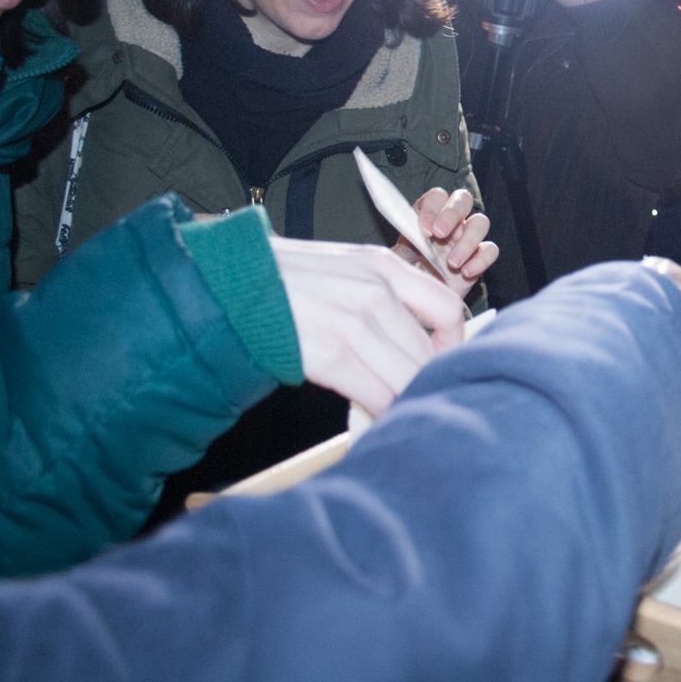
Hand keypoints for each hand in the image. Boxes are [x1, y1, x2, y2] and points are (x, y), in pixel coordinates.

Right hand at [270, 237, 465, 415]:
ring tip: (397, 409)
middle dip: (427, 380)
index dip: (453, 344)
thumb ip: (383, 293)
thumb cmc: (284, 278)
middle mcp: (376, 291)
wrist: (227, 282)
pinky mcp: (329, 353)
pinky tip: (375, 415)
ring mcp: (353, 322)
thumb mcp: (345, 266)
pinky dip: (382, 411)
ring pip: (408, 377)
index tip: (442, 361)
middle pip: (429, 352)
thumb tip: (412, 336)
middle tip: (418, 396)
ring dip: (406, 399)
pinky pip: (377, 394)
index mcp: (384, 266)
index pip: (448, 308)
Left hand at [393, 187, 497, 297]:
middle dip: (452, 213)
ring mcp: (466, 238)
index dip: (432, 209)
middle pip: (462, 199)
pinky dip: (481, 260)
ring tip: (452, 262)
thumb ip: (404, 245)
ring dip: (467, 240)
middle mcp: (450, 222)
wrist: (420, 301)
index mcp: (429, 216)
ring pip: (480, 222)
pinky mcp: (479, 257)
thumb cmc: (409, 275)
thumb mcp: (399, 259)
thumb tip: (408, 235)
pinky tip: (466, 272)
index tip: (425, 230)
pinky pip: (490, 250)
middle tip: (439, 234)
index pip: (437, 197)